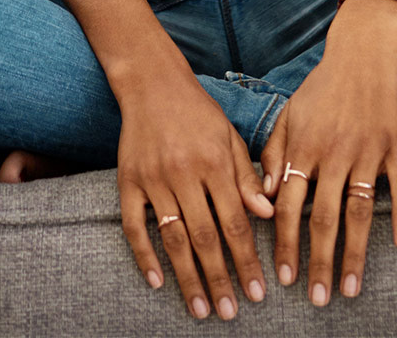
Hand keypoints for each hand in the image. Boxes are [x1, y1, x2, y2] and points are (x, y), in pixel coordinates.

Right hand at [115, 71, 276, 319]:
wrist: (152, 84)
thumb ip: (248, 178)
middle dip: (220, 279)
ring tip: (200, 308)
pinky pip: (133, 225)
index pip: (235, 224)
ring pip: (172, 238)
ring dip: (186, 277)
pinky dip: (143, 255)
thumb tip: (269, 216)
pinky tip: (156, 281)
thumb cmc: (199, 112)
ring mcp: (153, 179)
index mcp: (215, 164)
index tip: (257, 293)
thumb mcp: (231, 138)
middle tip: (230, 312)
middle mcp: (184, 174)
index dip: (247, 261)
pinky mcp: (127, 180)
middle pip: (205, 238)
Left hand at [258, 41, 396, 305]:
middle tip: (316, 298)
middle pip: (324, 218)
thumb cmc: (321, 89)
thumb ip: (275, 156)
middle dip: (318, 262)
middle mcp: (334, 154)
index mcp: (303, 149)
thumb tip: (266, 201)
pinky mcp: (395, 147)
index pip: (290, 207)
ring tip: (350, 288)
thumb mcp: (289, 117)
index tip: (283, 278)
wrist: (363, 53)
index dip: (285, 244)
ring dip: (355, 254)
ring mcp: (367, 152)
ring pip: (360, 212)